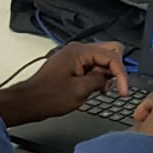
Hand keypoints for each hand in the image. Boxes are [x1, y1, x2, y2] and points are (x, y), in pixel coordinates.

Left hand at [6, 42, 130, 121]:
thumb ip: (100, 80)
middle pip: (110, 51)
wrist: (29, 102)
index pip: (112, 57)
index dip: (121, 75)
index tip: (123, 91)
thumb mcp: (80, 91)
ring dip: (106, 73)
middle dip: (115, 69)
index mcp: (79, 52)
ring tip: (100, 90)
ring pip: (102, 58)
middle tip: (114, 86)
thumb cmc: (48, 97)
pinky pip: (92, 65)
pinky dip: (97, 75)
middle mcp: (77, 50)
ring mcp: (73, 56)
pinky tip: (94, 88)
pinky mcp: (71, 64)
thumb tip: (111, 76)